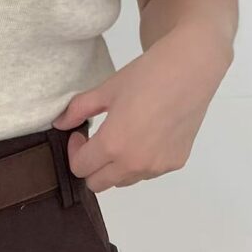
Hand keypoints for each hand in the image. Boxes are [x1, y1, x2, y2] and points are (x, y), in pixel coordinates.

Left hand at [53, 24, 231, 191]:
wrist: (193, 68)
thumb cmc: (148, 74)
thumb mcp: (107, 89)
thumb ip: (79, 110)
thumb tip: (59, 124)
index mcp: (113, 145)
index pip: (80, 169)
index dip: (75, 152)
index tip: (80, 136)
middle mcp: (134, 163)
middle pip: (97, 184)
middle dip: (91, 166)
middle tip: (96, 142)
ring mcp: (155, 167)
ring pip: (122, 181)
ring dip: (115, 167)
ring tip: (124, 138)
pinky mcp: (173, 164)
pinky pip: (146, 173)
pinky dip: (140, 162)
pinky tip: (147, 136)